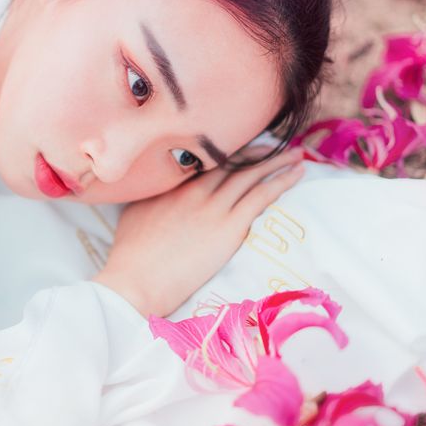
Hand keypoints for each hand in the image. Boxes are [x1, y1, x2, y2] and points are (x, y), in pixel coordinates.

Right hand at [92, 148, 304, 318]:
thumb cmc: (129, 255)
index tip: (242, 147)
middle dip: (256, 151)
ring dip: (276, 161)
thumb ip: (151, 197)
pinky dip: (282, 181)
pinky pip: (262, 196)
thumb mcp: (134, 214)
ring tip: (296, 155)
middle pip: (232, 161)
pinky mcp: (228, 227)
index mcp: (172, 184)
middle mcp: (194, 188)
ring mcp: (212, 206)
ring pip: (251, 174)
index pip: (207, 160)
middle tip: (275, 145)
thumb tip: (157, 192)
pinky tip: (296, 173)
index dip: (229, 151)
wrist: (134, 280)